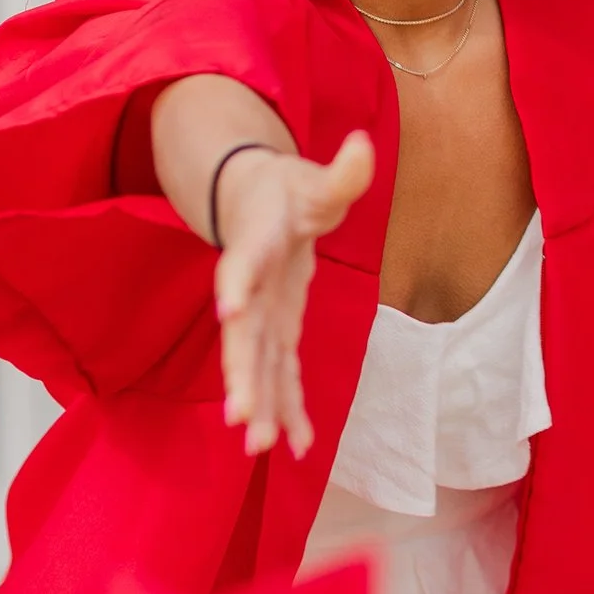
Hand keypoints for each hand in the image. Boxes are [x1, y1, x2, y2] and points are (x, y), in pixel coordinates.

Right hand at [212, 132, 374, 456]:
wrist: (255, 203)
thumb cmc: (288, 192)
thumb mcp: (317, 179)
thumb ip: (343, 172)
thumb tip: (364, 145)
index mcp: (257, 243)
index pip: (243, 263)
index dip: (236, 283)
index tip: (229, 310)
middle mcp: (250, 289)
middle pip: (242, 336)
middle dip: (243, 377)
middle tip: (243, 420)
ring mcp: (260, 316)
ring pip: (255, 365)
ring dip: (260, 404)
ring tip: (261, 448)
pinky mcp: (274, 332)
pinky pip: (278, 375)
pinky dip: (287, 407)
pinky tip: (298, 445)